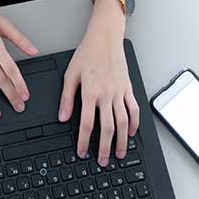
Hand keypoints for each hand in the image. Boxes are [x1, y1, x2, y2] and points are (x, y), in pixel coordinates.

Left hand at [58, 0, 139, 165]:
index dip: (83, 141)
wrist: (106, 37)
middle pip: (107, 128)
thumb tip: (63, 117)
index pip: (86, 123)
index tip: (81, 152)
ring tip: (118, 154)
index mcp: (90, 92)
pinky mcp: (128, 88)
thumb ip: (66, 98)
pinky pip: (134, 109)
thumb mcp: (70, 74)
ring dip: (121, 141)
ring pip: (123, 122)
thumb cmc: (87, 53)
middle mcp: (106, 94)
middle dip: (104, 148)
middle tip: (102, 161)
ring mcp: (119, 92)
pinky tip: (131, 133)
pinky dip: (134, 123)